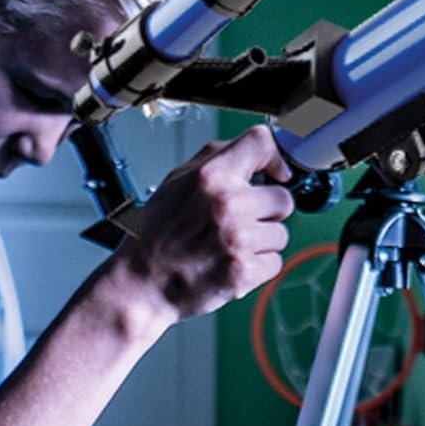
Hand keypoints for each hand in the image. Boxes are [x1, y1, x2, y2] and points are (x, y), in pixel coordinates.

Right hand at [114, 125, 293, 321]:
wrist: (142, 283)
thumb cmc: (157, 234)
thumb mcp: (177, 181)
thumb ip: (216, 160)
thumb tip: (255, 153)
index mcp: (211, 176)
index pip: (260, 142)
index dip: (275, 157)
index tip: (277, 173)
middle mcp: (227, 203)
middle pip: (283, 198)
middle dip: (266, 212)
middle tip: (239, 222)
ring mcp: (238, 239)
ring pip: (280, 234)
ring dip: (262, 242)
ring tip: (229, 246)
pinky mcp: (244, 271)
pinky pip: (275, 263)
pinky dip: (257, 267)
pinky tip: (231, 263)